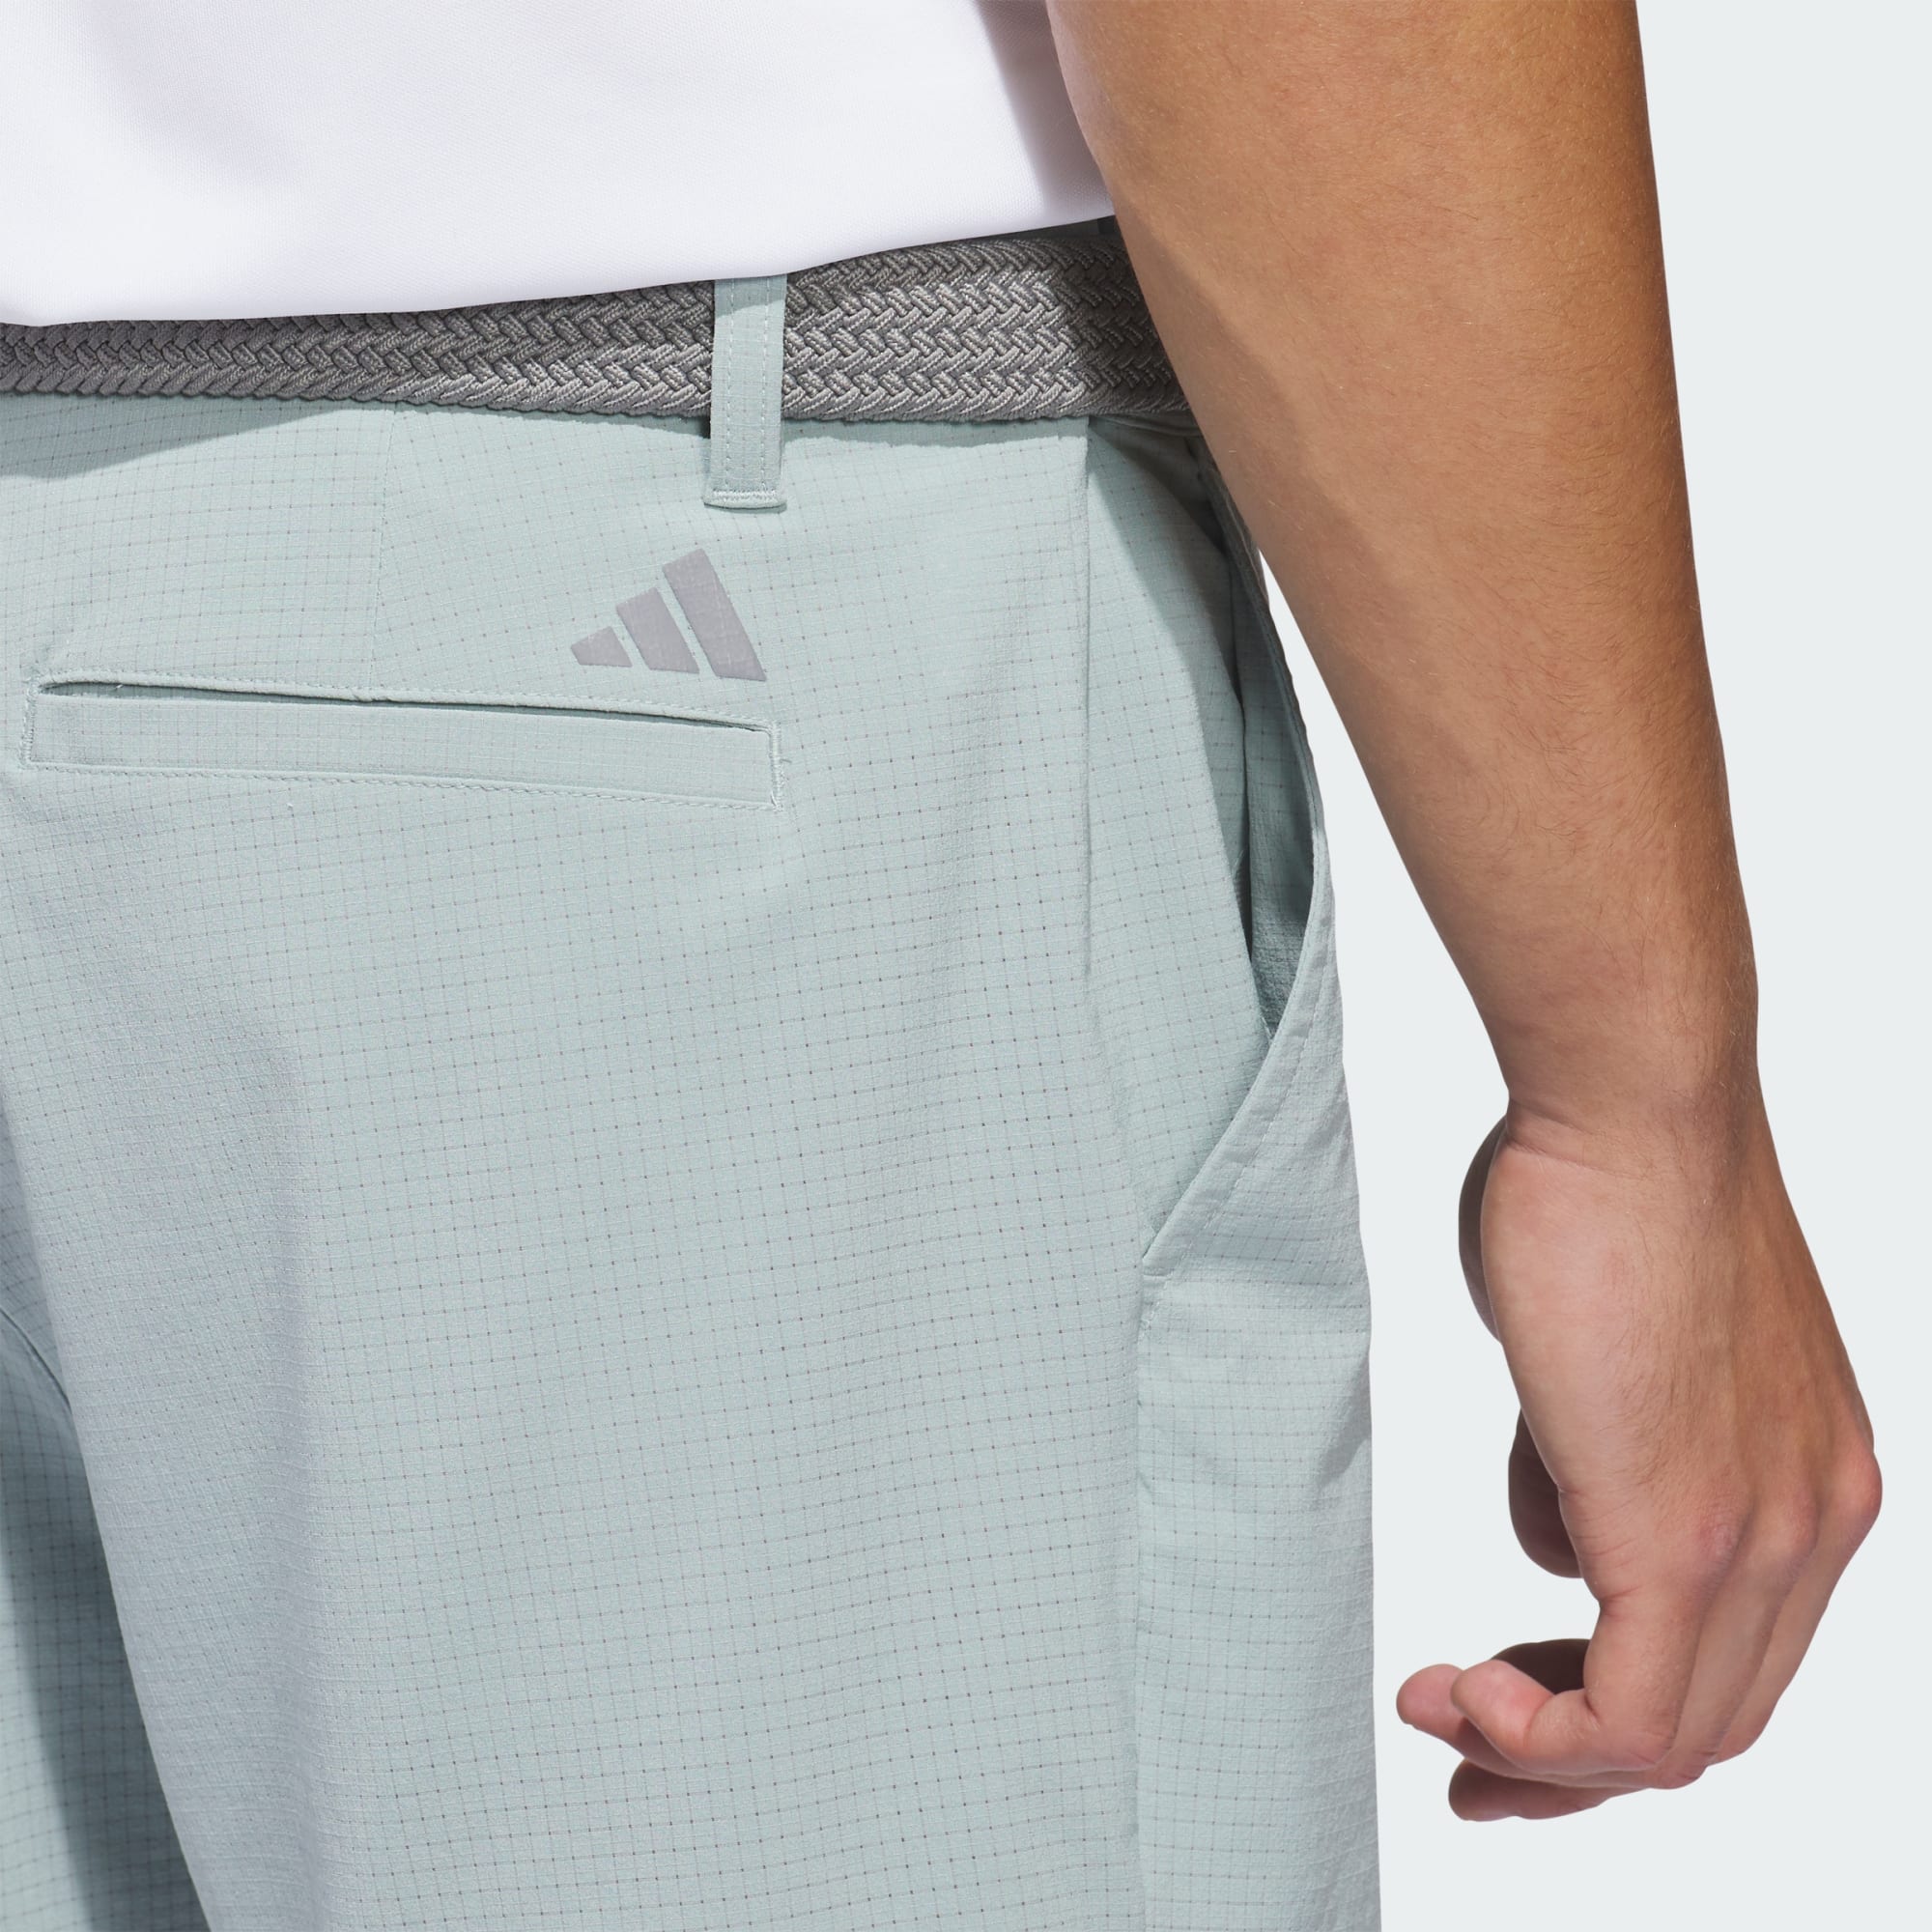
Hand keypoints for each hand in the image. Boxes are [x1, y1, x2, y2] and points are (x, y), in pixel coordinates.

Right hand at [1396, 1102, 1879, 1819]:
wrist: (1632, 1107)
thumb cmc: (1600, 1189)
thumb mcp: (1602, 1353)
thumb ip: (1591, 1453)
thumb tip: (1561, 1523)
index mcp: (1811, 1477)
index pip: (1733, 1653)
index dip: (1610, 1696)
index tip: (1504, 1690)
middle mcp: (1816, 1522)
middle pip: (1714, 1717)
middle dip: (1574, 1756)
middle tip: (1471, 1752)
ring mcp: (1767, 1535)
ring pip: (1679, 1734)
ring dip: (1545, 1752)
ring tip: (1445, 1714)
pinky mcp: (1689, 1535)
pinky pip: (1632, 1714)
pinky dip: (1543, 1735)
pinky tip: (1466, 1697)